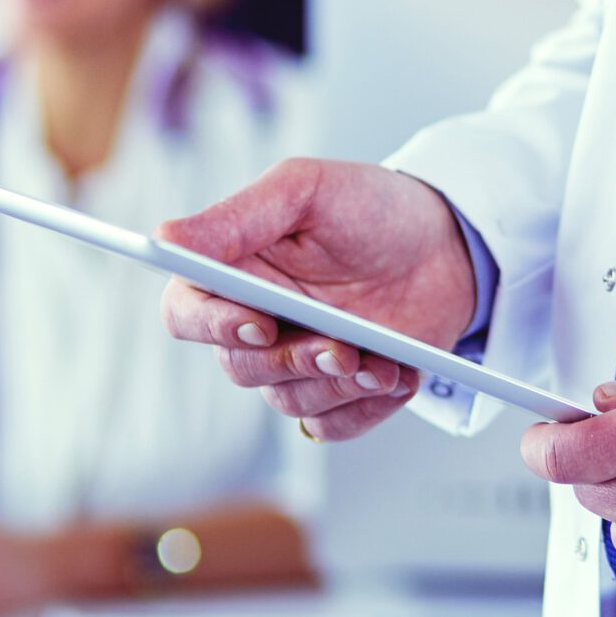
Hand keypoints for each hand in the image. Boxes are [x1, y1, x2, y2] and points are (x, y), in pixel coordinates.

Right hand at [159, 158, 477, 440]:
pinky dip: (364, 409)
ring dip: (336, 386)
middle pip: (238, 367)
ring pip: (286, 400)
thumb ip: (237, 216)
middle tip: (343, 348)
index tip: (259, 323)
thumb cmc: (372, 208)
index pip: (185, 312)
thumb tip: (166, 237)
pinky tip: (398, 377)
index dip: (211, 325)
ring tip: (384, 361)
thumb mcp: (307, 190)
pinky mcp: (338, 394)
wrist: (449, 246)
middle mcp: (257, 322)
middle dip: (292, 361)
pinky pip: (328, 427)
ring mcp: (297, 362)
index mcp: (234, 271)